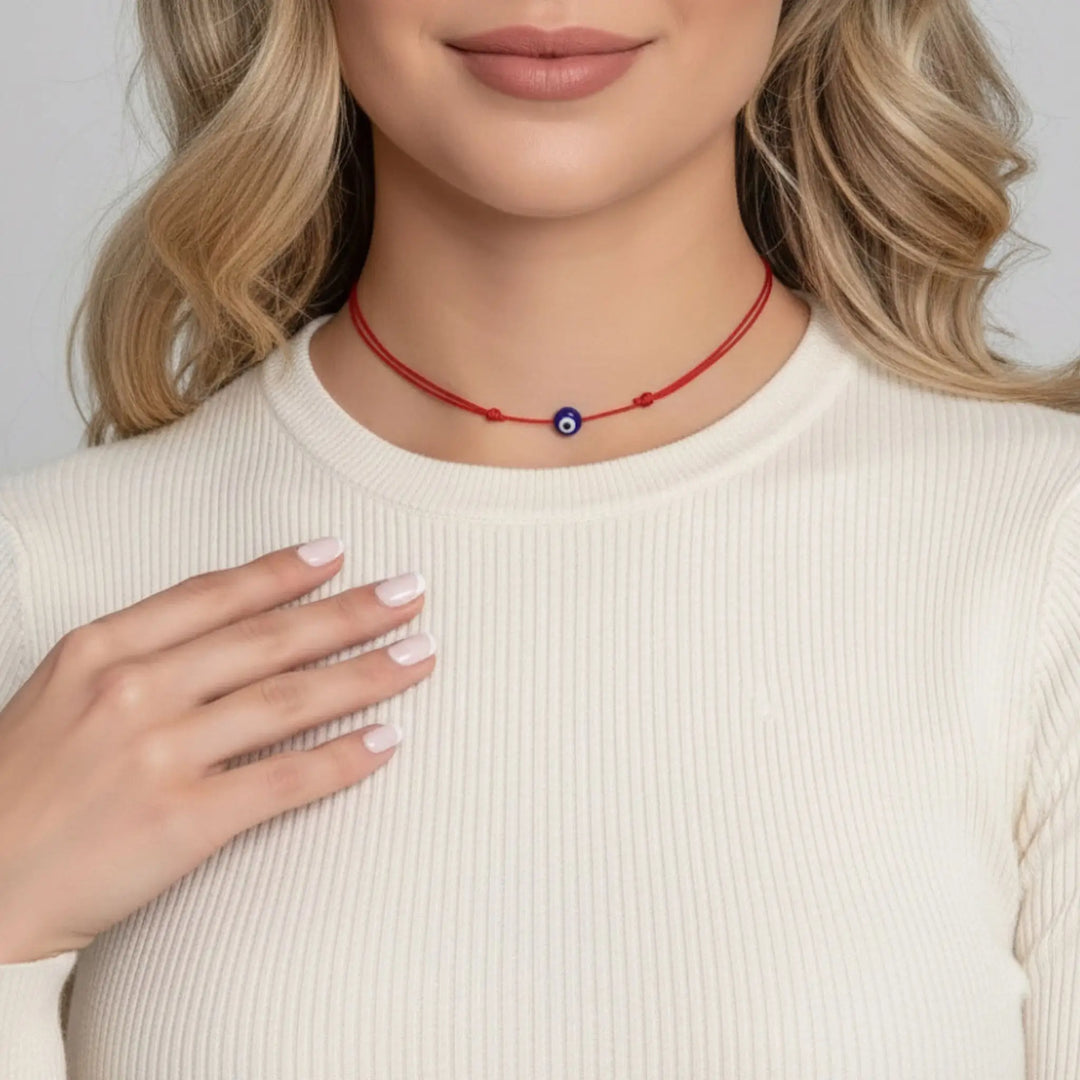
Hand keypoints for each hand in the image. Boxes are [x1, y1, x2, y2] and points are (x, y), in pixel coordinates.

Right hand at [0, 539, 434, 963]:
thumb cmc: (15, 789)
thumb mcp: (59, 694)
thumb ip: (135, 658)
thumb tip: (220, 635)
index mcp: (102, 649)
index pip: (214, 596)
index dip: (282, 572)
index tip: (336, 554)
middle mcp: (136, 690)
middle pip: (268, 639)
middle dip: (350, 611)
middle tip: (411, 592)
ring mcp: (160, 754)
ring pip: (289, 699)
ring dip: (366, 673)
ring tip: (421, 655)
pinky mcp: (182, 820)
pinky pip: (283, 780)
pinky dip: (342, 759)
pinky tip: (387, 741)